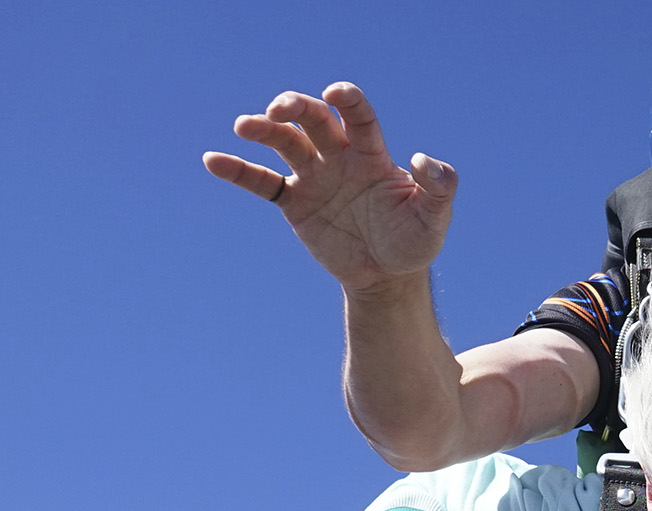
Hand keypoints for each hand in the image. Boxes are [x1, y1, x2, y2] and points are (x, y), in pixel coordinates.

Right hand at [201, 82, 456, 292]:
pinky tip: (213, 160)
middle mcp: (338, 157)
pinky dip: (237, 171)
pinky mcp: (294, 203)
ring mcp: (313, 177)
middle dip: (296, 107)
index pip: (358, 118)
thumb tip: (423, 160)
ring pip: (284, 143)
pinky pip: (262, 182)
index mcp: (371, 155)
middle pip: (313, 120)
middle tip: (279, 109)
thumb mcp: (434, 217)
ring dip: (264, 130)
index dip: (347, 100)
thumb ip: (439, 187)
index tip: (335, 92)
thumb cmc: (414, 241)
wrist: (388, 276)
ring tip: (245, 126)